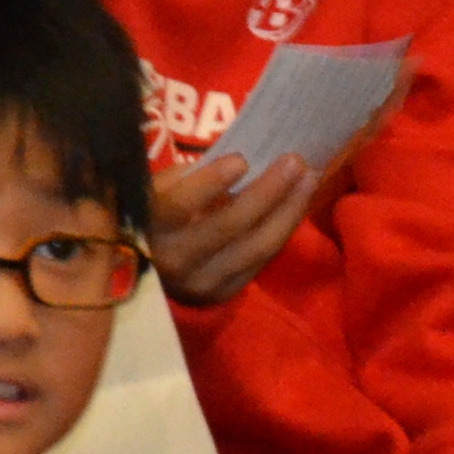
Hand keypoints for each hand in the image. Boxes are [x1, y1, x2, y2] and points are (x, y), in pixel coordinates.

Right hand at [146, 149, 322, 307]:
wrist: (144, 276)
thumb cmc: (147, 218)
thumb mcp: (151, 193)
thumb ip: (183, 180)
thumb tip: (233, 162)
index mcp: (148, 229)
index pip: (180, 206)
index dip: (211, 183)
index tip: (241, 159)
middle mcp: (175, 261)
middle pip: (231, 225)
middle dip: (268, 191)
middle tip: (295, 161)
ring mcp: (203, 282)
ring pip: (257, 246)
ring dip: (288, 210)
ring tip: (309, 178)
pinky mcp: (225, 294)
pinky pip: (262, 259)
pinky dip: (283, 230)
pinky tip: (299, 205)